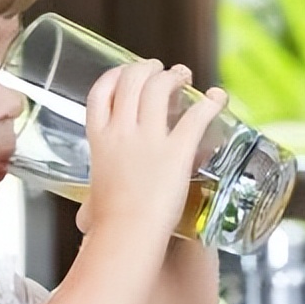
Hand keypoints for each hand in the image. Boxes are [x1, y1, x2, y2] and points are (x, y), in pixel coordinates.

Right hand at [76, 60, 226, 239]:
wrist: (127, 235)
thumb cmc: (111, 224)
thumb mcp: (94, 200)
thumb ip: (93, 201)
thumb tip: (86, 220)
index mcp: (99, 140)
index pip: (100, 93)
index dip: (115, 76)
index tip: (126, 72)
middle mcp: (122, 131)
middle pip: (132, 79)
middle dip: (148, 68)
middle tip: (162, 71)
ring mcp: (149, 138)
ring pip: (160, 87)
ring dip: (174, 75)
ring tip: (184, 75)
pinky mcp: (178, 150)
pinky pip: (196, 116)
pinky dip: (210, 102)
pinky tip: (218, 97)